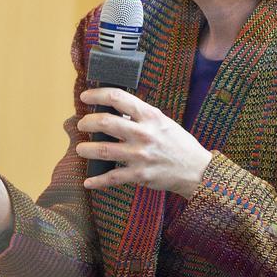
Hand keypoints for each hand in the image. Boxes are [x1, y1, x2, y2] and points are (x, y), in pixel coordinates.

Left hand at [76, 87, 212, 197]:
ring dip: (85, 149)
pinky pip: (112, 178)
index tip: (85, 97)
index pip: (117, 98)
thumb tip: (117, 110)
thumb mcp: (163, 122)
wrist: (196, 170)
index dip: (96, 95)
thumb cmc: (179, 144)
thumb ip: (141, 116)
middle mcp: (143, 134)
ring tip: (81, 149)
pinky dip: (97, 180)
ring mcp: (140, 155)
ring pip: (102, 150)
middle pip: (105, 122)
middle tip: (82, 124)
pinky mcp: (139, 175)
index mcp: (150, 116)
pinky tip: (88, 181)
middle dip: (86, 122)